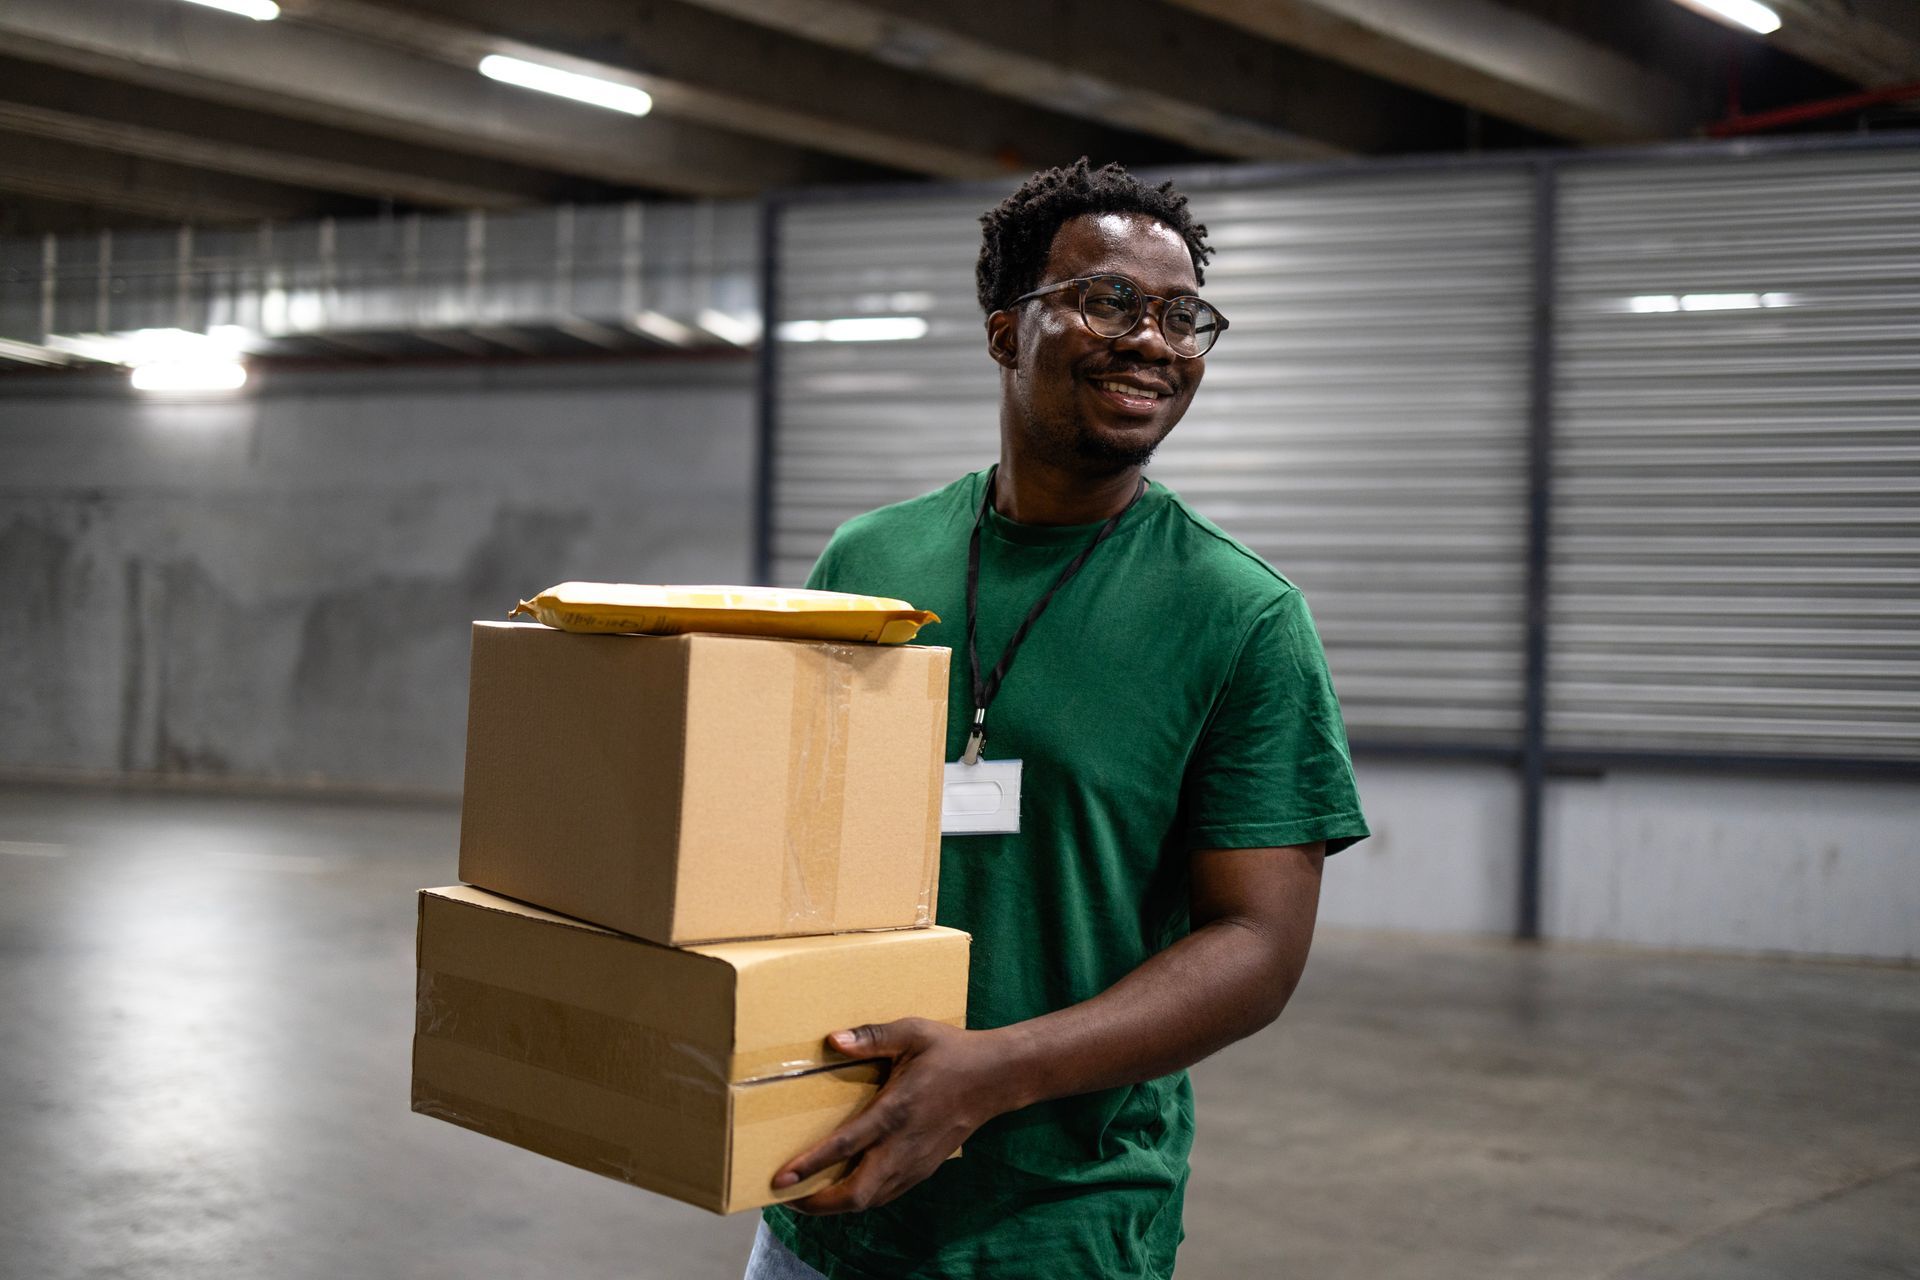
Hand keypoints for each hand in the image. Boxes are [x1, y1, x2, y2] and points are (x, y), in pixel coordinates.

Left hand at [773, 1018, 1022, 1214]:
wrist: (997, 1078)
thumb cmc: (952, 1052)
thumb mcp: (913, 1032)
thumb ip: (872, 1036)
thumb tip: (832, 1040)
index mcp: (896, 1110)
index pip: (846, 1146)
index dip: (811, 1165)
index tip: (782, 1178)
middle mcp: (904, 1145)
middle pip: (857, 1193)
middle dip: (818, 1203)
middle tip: (787, 1197)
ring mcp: (916, 1162)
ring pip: (871, 1200)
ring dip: (836, 1205)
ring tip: (806, 1198)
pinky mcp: (924, 1168)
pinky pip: (887, 1194)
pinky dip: (860, 1199)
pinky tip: (844, 1189)